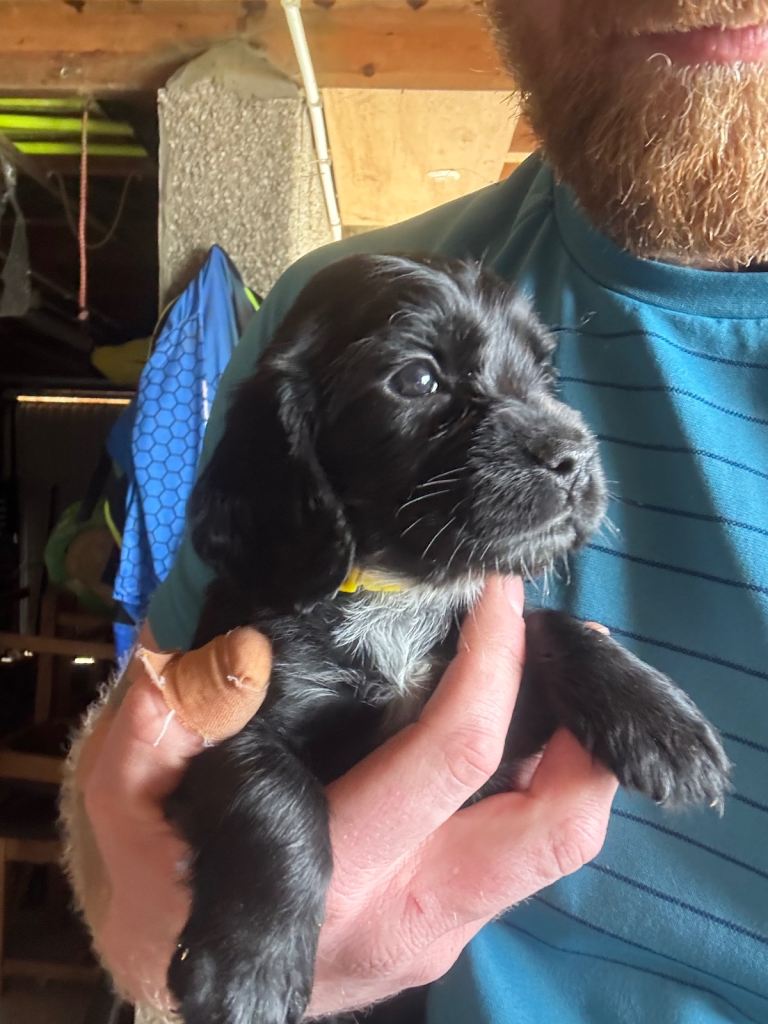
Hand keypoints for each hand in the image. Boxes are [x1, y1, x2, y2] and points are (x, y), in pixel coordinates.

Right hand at [71, 578, 616, 1017]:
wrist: (186, 990)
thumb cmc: (159, 876)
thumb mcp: (126, 797)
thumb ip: (158, 725)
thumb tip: (226, 651)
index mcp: (338, 871)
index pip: (453, 757)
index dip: (493, 666)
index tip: (500, 593)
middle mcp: (414, 910)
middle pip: (554, 828)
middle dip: (588, 730)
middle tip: (572, 642)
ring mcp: (443, 928)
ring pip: (557, 847)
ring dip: (582, 758)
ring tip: (561, 671)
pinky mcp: (452, 926)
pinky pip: (526, 853)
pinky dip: (544, 784)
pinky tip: (521, 725)